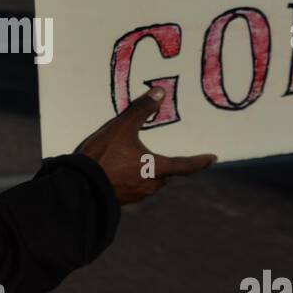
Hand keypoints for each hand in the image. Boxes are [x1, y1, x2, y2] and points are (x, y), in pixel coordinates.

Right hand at [76, 88, 216, 204]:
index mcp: (157, 168)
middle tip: (164, 152)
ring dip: (149, 171)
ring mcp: (138, 194)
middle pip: (167, 173)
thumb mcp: (122, 128)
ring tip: (137, 158)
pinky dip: (134, 177)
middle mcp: (152, 184)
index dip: (200, 161)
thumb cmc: (104, 156)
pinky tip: (121, 169)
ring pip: (151, 181)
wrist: (80, 186)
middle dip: (167, 164)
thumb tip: (160, 92)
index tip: (212, 158)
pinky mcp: (124, 200)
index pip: (185, 165)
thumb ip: (141, 110)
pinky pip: (136, 187)